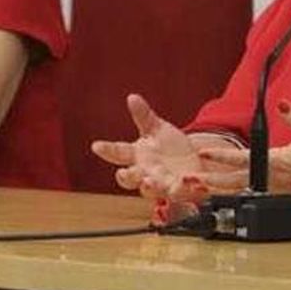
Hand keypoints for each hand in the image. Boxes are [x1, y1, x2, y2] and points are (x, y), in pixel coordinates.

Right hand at [89, 94, 216, 202]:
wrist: (193, 162)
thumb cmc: (168, 146)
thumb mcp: (157, 128)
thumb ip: (144, 115)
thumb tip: (132, 97)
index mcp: (136, 155)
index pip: (118, 153)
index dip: (107, 150)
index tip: (96, 145)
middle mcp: (144, 173)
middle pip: (129, 179)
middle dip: (126, 176)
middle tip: (123, 172)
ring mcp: (160, 184)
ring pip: (150, 190)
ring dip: (149, 187)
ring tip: (149, 181)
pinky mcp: (179, 191)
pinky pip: (178, 192)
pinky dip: (180, 187)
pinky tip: (184, 180)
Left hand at [197, 99, 290, 203]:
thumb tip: (282, 104)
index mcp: (278, 163)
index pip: (243, 160)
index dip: (221, 157)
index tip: (203, 154)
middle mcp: (273, 180)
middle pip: (235, 182)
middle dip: (211, 182)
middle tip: (189, 182)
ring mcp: (275, 191)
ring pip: (242, 192)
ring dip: (219, 192)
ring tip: (198, 191)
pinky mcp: (279, 196)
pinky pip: (252, 197)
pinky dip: (234, 196)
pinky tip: (222, 196)